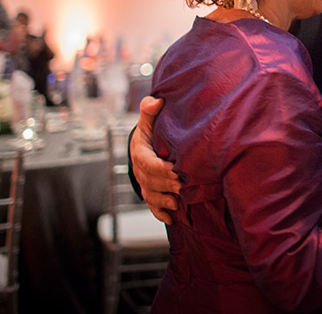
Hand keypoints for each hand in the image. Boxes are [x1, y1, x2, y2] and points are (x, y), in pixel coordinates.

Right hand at [131, 96, 180, 224]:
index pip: (146, 162)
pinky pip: (151, 206)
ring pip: (151, 195)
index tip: (174, 169)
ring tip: (177, 203)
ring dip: (164, 201)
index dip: (159, 167)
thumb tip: (156, 101)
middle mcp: (139, 170)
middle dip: (166, 185)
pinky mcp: (149, 193)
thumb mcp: (148, 120)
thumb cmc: (150, 131)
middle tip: (183, 187)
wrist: (142, 147)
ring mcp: (144, 183)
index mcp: (139, 152)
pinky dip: (160, 213)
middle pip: (150, 181)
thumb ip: (150, 110)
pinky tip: (170, 219)